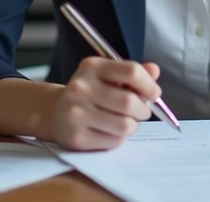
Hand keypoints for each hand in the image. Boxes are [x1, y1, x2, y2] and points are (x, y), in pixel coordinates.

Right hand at [46, 57, 161, 150]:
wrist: (54, 112)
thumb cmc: (90, 91)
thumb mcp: (108, 75)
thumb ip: (132, 72)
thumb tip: (154, 71)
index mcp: (92, 67)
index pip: (131, 71)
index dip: (149, 85)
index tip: (154, 93)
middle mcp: (80, 88)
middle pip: (130, 102)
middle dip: (143, 109)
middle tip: (142, 111)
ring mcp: (76, 114)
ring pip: (125, 125)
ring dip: (133, 125)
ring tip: (126, 121)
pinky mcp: (76, 137)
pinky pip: (114, 141)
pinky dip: (119, 138)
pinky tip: (110, 130)